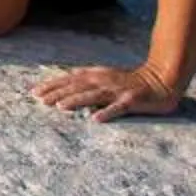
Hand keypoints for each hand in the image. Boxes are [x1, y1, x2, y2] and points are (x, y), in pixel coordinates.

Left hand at [32, 63, 180, 121]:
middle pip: (76, 86)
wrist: (161, 80)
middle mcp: (103, 80)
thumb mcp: (105, 77)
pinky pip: (118, 108)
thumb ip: (87, 80)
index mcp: (96, 75)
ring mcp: (117, 90)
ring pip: (93, 95)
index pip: (69, 79)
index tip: (34, 92)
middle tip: (39, 99)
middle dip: (57, 92)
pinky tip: (95, 119)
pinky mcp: (132, 100)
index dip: (52, 85)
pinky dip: (107, 112)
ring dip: (75, 100)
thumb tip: (67, 81)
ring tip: (59, 107)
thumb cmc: (130, 82)